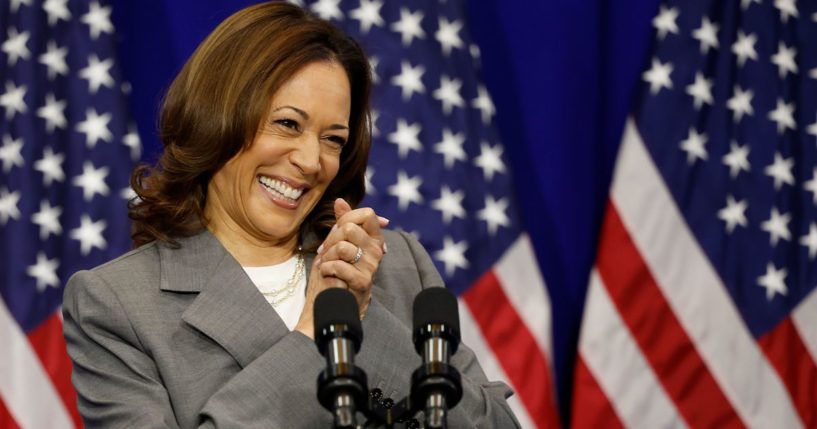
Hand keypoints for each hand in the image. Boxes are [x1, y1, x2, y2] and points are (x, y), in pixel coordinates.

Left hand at [294, 198, 387, 338]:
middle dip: (330, 240)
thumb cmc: (335, 273)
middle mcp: (377, 251)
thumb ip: (342, 222)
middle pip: (349, 228)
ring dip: (327, 257)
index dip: (346, 218)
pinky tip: (328, 276)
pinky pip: (339, 265)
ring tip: (326, 266)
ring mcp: (371, 267)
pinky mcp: (363, 281)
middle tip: (326, 253)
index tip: (337, 233)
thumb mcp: (337, 244)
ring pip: (342, 246)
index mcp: (374, 239)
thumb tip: (340, 201)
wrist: (332, 304)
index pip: (367, 214)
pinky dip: (326, 269)